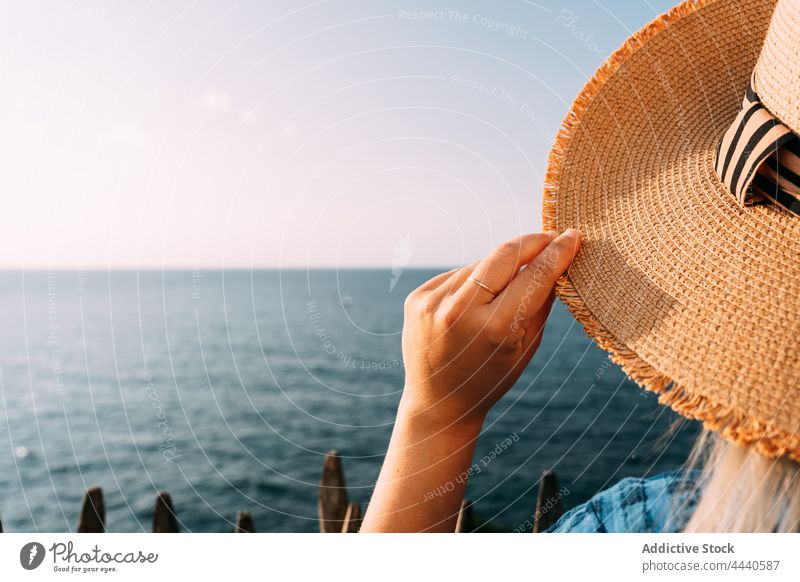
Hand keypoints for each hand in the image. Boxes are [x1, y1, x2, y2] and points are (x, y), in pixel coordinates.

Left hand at [400, 229, 581, 432]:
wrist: (438, 402)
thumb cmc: (490, 377)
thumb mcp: (525, 348)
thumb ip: (542, 303)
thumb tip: (557, 260)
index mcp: (495, 329)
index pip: (534, 277)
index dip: (556, 254)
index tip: (572, 237)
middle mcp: (460, 312)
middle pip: (505, 255)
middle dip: (533, 242)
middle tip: (552, 237)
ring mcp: (434, 302)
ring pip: (481, 264)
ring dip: (502, 266)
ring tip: (510, 285)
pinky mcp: (418, 298)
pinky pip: (457, 275)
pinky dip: (474, 280)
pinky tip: (478, 299)